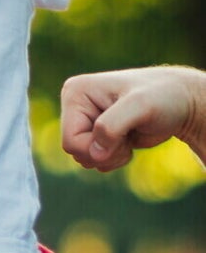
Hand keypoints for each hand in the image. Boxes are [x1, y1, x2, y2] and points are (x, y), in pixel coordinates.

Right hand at [60, 66, 205, 171]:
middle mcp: (75, 106)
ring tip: (129, 137)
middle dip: (105, 152)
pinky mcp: (95, 133)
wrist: (182, 102)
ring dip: (110, 157)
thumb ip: (112, 126)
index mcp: (75, 93)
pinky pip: (94, 160)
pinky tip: (128, 141)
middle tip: (128, 135)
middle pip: (75, 152)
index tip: (124, 133)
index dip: (97, 147)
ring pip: (84, 158)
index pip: (70, 140)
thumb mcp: (140, 106)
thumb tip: (94, 155)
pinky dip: (113, 158)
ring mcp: (85, 120)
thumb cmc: (165, 97)